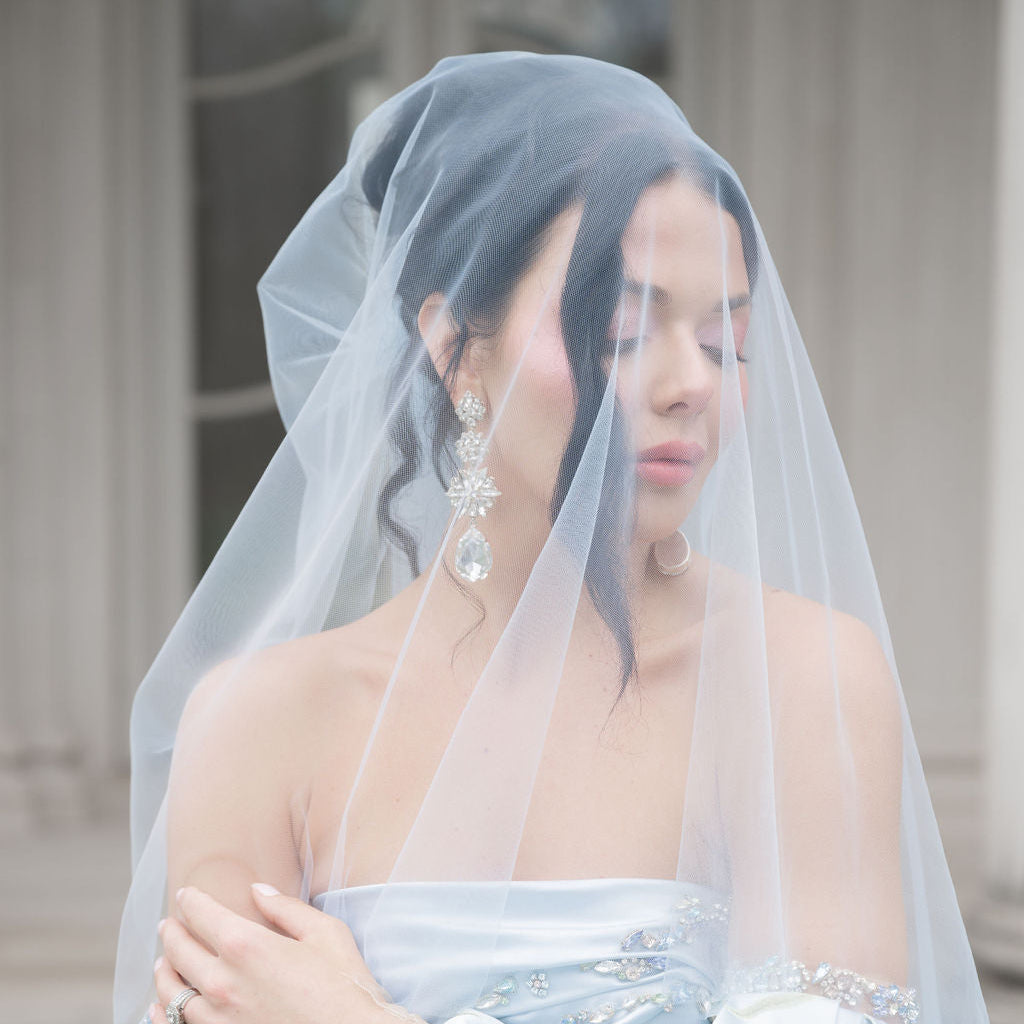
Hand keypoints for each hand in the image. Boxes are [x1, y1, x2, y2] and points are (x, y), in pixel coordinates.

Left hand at [150, 882, 416, 1023]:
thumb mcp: (325, 932)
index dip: (190, 901)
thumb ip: (286, 908)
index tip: (185, 895)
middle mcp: (223, 981)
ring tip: (163, 961)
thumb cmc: (343, 985)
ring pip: (172, 991)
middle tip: (168, 925)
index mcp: (247, 945)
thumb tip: (258, 890)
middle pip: (180, 951)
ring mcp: (218, 1018)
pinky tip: (159, 1006)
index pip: (202, 915)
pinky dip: (163, 1013)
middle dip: (172, 933)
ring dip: (164, 972)